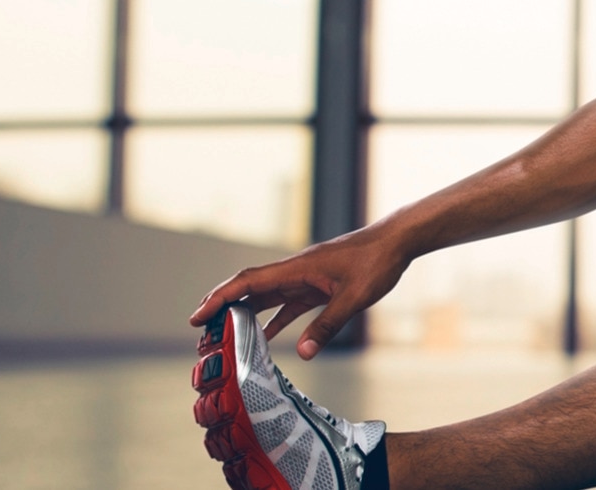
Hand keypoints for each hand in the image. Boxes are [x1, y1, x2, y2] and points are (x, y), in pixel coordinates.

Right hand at [188, 225, 411, 359]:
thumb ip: (328, 325)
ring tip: (226, 335)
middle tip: (201, 328)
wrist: (397, 242)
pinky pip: (290, 302)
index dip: (220, 297)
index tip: (198, 314)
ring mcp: (307, 277)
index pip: (248, 282)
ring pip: (268, 296)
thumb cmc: (377, 262)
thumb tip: (303, 352)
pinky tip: (266, 336)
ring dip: (247, 313)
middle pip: (251, 288)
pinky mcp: (319, 284)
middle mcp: (296, 271)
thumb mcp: (354, 298)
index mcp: (297, 268)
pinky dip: (276, 318)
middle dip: (224, 306)